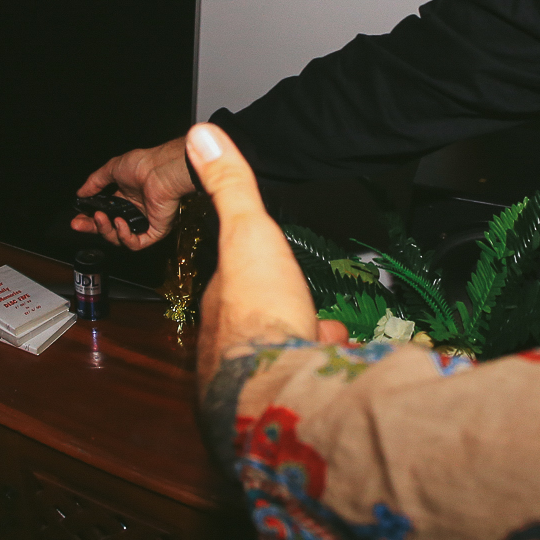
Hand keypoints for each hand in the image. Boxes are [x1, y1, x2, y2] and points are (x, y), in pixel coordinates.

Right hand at [70, 137, 197, 249]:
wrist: (160, 170)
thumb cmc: (142, 165)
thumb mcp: (112, 170)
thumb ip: (95, 183)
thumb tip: (80, 193)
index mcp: (126, 199)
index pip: (105, 214)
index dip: (89, 219)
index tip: (77, 219)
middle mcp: (135, 212)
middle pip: (109, 229)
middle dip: (92, 227)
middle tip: (77, 224)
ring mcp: (145, 223)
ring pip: (120, 239)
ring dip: (106, 230)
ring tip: (100, 217)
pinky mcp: (155, 232)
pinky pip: (136, 243)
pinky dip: (125, 236)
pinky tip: (120, 223)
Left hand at [186, 124, 342, 393]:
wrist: (279, 387)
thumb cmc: (261, 309)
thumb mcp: (248, 231)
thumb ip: (229, 185)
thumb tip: (201, 135)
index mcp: (222, 303)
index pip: (236, 283)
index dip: (255, 273)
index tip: (268, 270)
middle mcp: (229, 345)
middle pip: (261, 322)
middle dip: (284, 313)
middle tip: (303, 307)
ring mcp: (254, 379)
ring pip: (284, 354)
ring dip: (304, 340)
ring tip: (325, 333)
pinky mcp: (285, 404)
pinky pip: (307, 381)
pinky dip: (324, 366)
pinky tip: (338, 357)